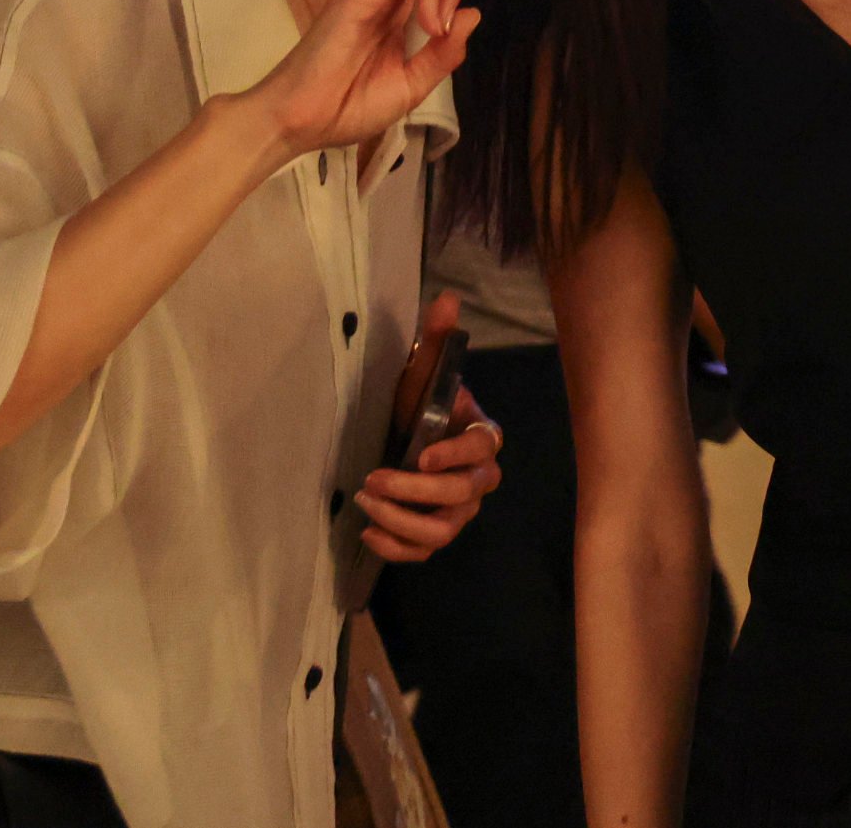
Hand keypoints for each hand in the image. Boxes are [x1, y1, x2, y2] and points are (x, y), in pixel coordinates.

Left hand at [356, 295, 503, 562]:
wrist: (411, 437)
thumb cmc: (422, 404)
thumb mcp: (425, 369)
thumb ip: (439, 337)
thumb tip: (447, 297)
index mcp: (482, 437)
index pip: (482, 450)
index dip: (456, 455)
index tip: (422, 453)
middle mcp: (479, 480)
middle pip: (461, 495)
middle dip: (416, 490)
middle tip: (374, 477)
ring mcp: (460, 511)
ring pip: (444, 529)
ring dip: (404, 521)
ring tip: (368, 502)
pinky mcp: (436, 533)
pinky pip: (424, 553)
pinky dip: (397, 549)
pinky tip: (369, 532)